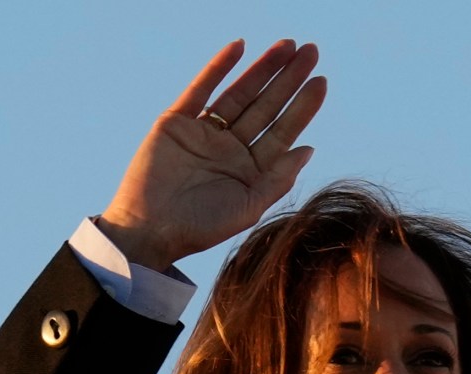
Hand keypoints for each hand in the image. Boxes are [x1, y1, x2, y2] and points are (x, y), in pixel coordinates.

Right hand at [97, 40, 325, 270]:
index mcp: (251, 169)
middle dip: (288, 79)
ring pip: (239, 93)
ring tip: (287, 46)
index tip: (321, 82)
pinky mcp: (176, 122)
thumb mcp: (248, 207)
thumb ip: (278, 179)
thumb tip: (308, 149)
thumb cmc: (200, 228)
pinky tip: (238, 48)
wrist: (149, 230)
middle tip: (311, 51)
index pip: (283, 131)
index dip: (303, 106)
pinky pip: (200, 89)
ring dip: (262, 69)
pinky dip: (218, 68)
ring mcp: (204, 132)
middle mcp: (231, 148)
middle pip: (266, 106)